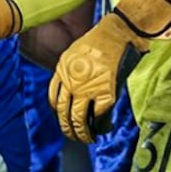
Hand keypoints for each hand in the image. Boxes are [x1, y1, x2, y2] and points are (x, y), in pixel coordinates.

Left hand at [49, 0, 170, 142]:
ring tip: (86, 138)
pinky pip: (98, 113)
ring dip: (82, 132)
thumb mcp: (74, 54)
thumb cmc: (98, 40)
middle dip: (68, 128)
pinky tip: (100, 127)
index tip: (63, 119)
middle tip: (72, 136)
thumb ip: (70, 72)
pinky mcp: (106, 92)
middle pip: (64, 112)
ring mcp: (88, 88)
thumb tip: (72, 89)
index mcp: (63, 71)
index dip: (58, 113)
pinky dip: (99, 123)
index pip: (55, 99)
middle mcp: (72, 82)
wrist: (115, 33)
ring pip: (79, 118)